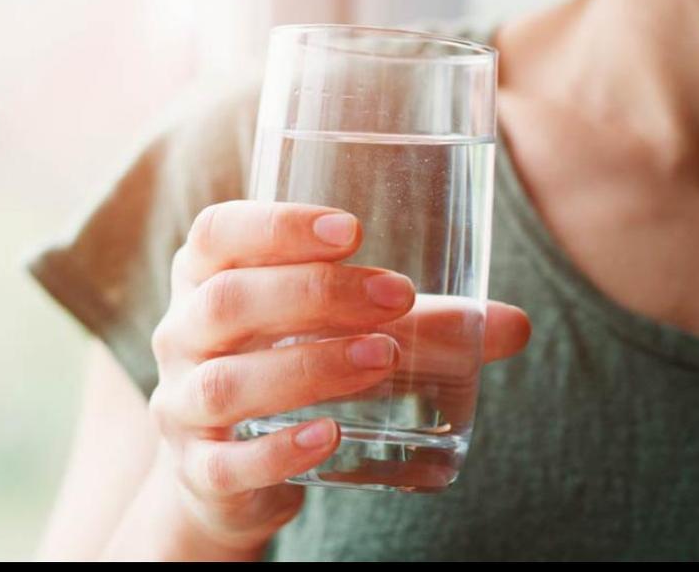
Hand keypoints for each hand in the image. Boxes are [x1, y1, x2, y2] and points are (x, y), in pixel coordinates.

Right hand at [145, 201, 530, 554]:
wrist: (230, 472)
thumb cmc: (292, 367)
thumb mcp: (345, 333)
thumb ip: (424, 325)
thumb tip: (516, 325)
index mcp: (208, 279)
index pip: (219, 233)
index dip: (276, 225)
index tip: (353, 230)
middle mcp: (182, 335)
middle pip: (226, 302)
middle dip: (314, 294)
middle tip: (395, 295)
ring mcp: (183, 406)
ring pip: (227, 382)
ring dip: (308, 366)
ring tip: (381, 358)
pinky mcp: (201, 471)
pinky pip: (227, 463)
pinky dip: (279, 450)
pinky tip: (331, 436)